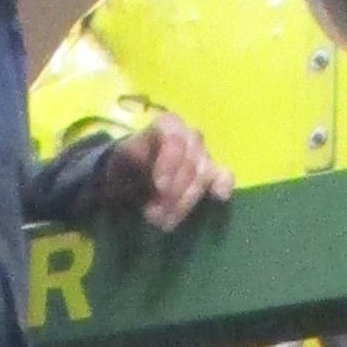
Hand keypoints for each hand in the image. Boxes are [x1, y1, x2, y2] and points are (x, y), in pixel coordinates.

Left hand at [98, 112, 231, 234]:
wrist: (131, 179)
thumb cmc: (127, 166)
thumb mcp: (122, 160)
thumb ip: (131, 157)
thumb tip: (140, 157)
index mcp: (168, 125)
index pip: (175, 141)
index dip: (169, 164)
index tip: (159, 187)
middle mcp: (189, 135)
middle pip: (190, 163)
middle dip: (173, 193)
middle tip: (154, 215)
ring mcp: (203, 154)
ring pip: (203, 175)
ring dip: (185, 202)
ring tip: (165, 222)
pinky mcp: (213, 172)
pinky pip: (224, 175)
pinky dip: (223, 185)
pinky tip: (219, 197)